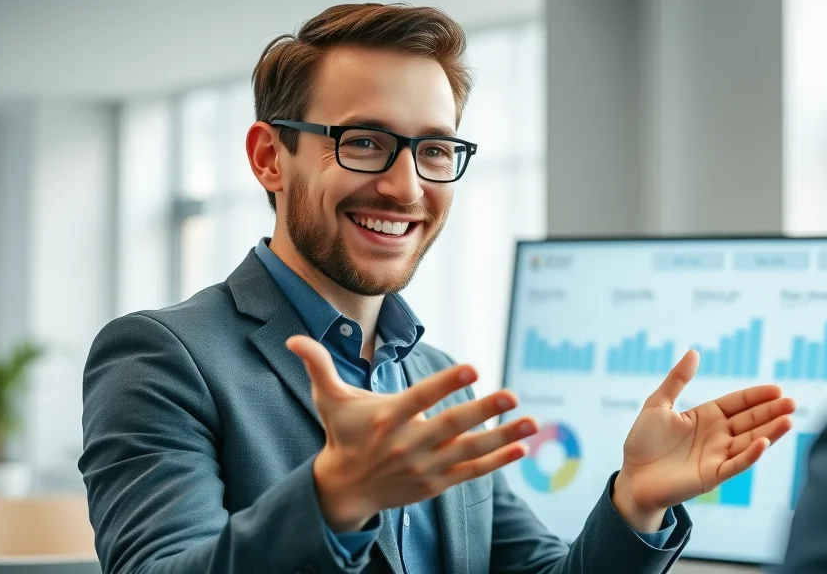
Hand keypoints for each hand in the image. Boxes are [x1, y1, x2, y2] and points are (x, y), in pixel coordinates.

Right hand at [286, 335, 537, 531]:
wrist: (344, 489)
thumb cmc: (342, 435)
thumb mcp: (328, 400)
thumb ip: (318, 366)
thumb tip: (294, 338)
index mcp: (388, 418)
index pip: (421, 397)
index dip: (447, 383)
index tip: (473, 368)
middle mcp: (408, 444)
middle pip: (451, 426)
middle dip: (483, 411)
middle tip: (513, 394)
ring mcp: (425, 467)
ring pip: (468, 451)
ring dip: (502, 437)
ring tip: (532, 422)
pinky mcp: (436, 484)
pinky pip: (471, 472)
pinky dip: (496, 462)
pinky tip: (521, 449)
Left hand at [613, 350, 795, 530]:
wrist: (632, 477)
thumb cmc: (643, 442)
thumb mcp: (658, 404)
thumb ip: (677, 380)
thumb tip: (694, 352)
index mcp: (706, 416)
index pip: (738, 403)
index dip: (757, 396)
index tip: (777, 389)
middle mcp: (717, 435)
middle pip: (750, 421)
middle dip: (771, 412)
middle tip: (791, 402)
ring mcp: (717, 456)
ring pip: (750, 441)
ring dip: (770, 432)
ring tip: (789, 419)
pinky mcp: (713, 475)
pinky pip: (736, 464)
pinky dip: (750, 454)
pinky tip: (764, 442)